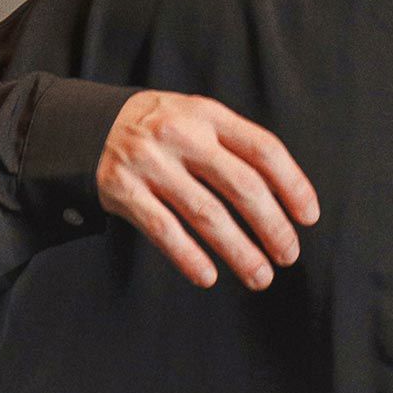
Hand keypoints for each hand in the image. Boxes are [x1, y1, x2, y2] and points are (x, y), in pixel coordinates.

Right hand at [95, 90, 319, 289]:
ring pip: (206, 214)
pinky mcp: (123, 190)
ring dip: (239, 251)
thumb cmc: (158, 129)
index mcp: (208, 115)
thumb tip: (284, 198)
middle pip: (242, 185)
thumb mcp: (197, 119)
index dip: (292, 185)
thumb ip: (234, 147)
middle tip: (288, 255)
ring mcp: (151, 163)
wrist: (85, 125)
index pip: (263, 149)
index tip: (308, 217)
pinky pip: (164, 230)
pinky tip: (209, 276)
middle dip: (272, 226)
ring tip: (260, 276)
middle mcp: (181, 135)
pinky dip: (189, 257)